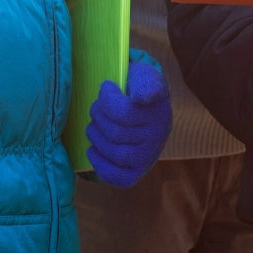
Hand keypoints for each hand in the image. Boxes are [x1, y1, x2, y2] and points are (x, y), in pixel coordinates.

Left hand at [86, 50, 171, 187]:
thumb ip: (144, 82)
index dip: (107, 98)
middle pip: (115, 133)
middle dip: (98, 116)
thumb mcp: (144, 76)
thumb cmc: (139, 89)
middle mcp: (158, 134)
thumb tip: (141, 98)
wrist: (149, 108)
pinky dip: (100, 165)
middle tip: (96, 107)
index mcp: (159, 110)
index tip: (107, 87)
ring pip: (115, 153)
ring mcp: (149, 154)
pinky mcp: (139, 169)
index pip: (123, 113)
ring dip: (95, 137)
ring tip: (93, 125)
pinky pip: (118, 176)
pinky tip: (93, 149)